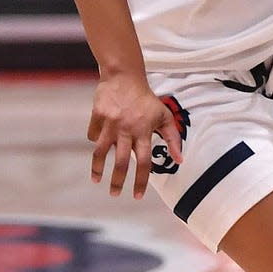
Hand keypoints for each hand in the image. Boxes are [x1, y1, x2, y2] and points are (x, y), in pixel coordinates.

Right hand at [87, 73, 182, 199]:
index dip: (141, 181)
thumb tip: (180, 160)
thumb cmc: (146, 99)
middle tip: (115, 194)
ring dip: (97, 169)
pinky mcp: (97, 115)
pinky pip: (92, 135)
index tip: (137, 196)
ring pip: (100, 152)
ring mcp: (111, 123)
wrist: (125, 76)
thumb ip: (173, 139)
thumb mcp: (164, 117)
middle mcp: (127, 129)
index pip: (144, 162)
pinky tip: (98, 143)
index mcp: (144, 131)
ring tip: (96, 180)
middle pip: (121, 162)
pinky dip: (95, 140)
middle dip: (117, 182)